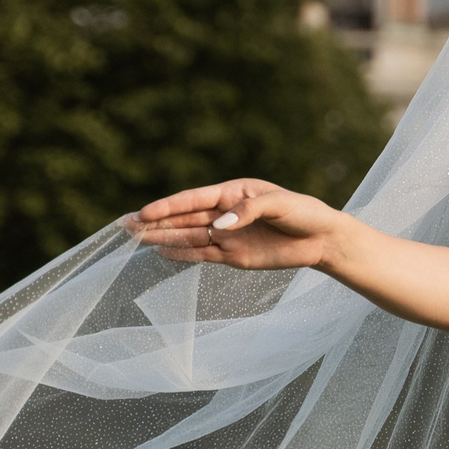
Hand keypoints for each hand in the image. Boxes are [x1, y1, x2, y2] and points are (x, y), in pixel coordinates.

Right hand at [131, 180, 349, 270]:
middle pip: (184, 218)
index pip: (194, 199)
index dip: (168, 206)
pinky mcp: (234, 256)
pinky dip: (182, 254)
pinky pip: (203, 254)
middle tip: (125, 225)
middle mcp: (226, 213)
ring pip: (189, 236)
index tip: (144, 213)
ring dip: (163, 237)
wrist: (323, 239)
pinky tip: (161, 252)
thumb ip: (248, 211)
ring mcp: (228, 235)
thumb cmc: (304, 213)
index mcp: (234, 192)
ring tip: (135, 239)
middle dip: (155, 221)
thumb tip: (219, 227)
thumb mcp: (280, 204)